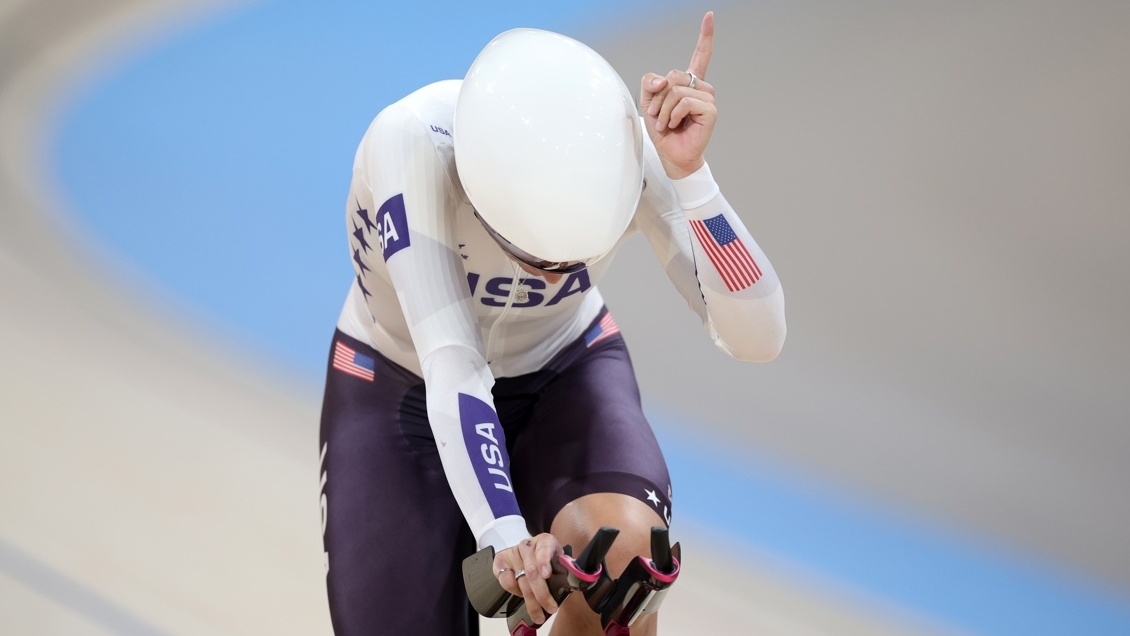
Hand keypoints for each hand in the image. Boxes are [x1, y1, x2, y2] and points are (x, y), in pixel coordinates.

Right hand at [493, 533, 564, 624]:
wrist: (526, 554)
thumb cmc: (548, 562)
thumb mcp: (559, 562)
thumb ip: (566, 570)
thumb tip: (578, 582)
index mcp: (545, 541)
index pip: (544, 548)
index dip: (545, 560)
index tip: (547, 574)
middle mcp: (528, 545)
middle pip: (532, 571)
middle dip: (542, 594)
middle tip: (551, 609)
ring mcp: (513, 552)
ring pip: (521, 580)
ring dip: (531, 601)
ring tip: (539, 615)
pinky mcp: (501, 561)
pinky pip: (506, 581)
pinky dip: (515, 592)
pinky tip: (522, 598)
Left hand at [640, 11, 716, 178]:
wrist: (671, 155)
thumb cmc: (664, 131)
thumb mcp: (648, 102)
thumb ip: (650, 83)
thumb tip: (664, 80)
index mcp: (689, 83)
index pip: (700, 55)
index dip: (705, 36)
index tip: (710, 16)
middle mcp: (701, 87)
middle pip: (673, 76)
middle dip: (658, 98)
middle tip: (658, 116)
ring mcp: (707, 98)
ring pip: (676, 90)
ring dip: (664, 110)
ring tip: (667, 124)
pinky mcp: (710, 110)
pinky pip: (684, 102)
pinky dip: (673, 115)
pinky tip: (676, 125)